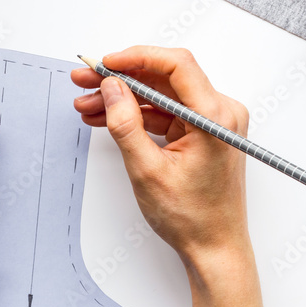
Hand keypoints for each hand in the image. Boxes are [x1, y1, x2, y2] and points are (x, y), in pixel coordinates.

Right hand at [71, 46, 250, 266]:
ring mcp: (212, 122)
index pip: (176, 66)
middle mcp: (220, 113)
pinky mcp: (203, 131)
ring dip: (123, 97)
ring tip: (87, 103)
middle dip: (121, 78)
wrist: (214, 248)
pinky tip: (106, 116)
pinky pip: (165, 111)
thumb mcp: (147, 170)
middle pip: (164, 78)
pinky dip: (136, 113)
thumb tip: (111, 87)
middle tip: (85, 79)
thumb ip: (125, 124)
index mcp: (215, 118)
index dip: (136, 58)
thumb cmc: (193, 218)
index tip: (106, 63)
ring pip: (160, 94)